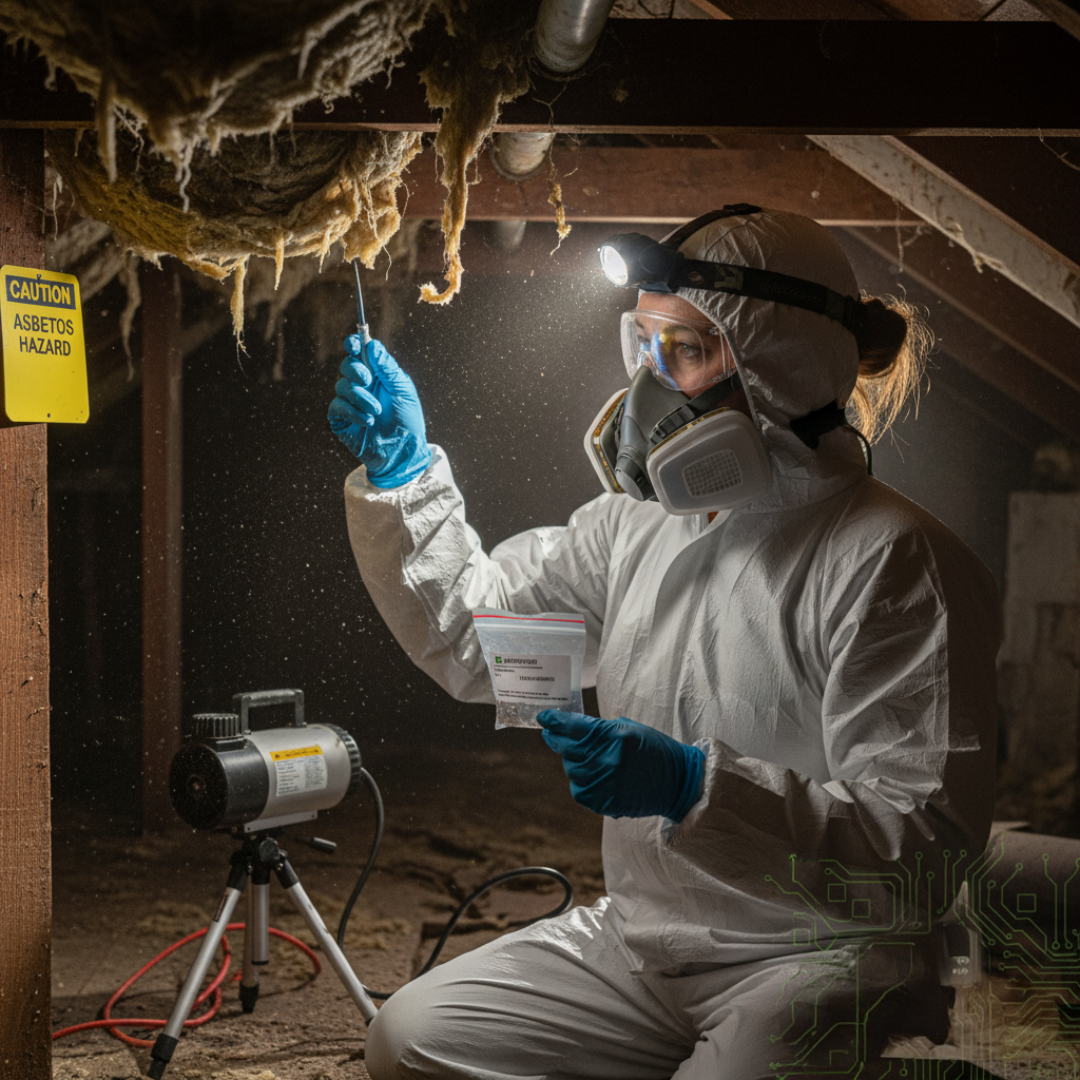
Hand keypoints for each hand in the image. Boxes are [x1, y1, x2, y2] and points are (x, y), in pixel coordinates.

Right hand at [328, 335, 431, 487]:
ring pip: (342, 387)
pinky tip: (367, 421)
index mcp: (376, 375)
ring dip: (360, 397)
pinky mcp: (341, 420)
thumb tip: (373, 345)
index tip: (353, 343)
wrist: (404, 452)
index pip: (359, 353)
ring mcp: (350, 403)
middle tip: (366, 379)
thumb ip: (388, 368)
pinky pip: (338, 407)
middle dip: (355, 369)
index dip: (353, 344)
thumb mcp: (403, 390)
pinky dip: (353, 412)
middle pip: (347, 366)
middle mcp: (361, 386)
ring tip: (376, 412)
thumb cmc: (407, 421)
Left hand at [536, 710, 704, 821]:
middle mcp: (606, 760)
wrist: (677, 783)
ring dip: (572, 762)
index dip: (555, 721)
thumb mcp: (629, 729)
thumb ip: (600, 730)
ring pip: (571, 770)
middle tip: (551, 734)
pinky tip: (591, 776)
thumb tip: (571, 729)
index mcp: (614, 737)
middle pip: (567, 749)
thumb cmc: (654, 750)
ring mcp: (604, 783)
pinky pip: (579, 790)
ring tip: (583, 757)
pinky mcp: (604, 803)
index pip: (574, 727)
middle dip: (556, 739)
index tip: (543, 718)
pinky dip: (580, 782)